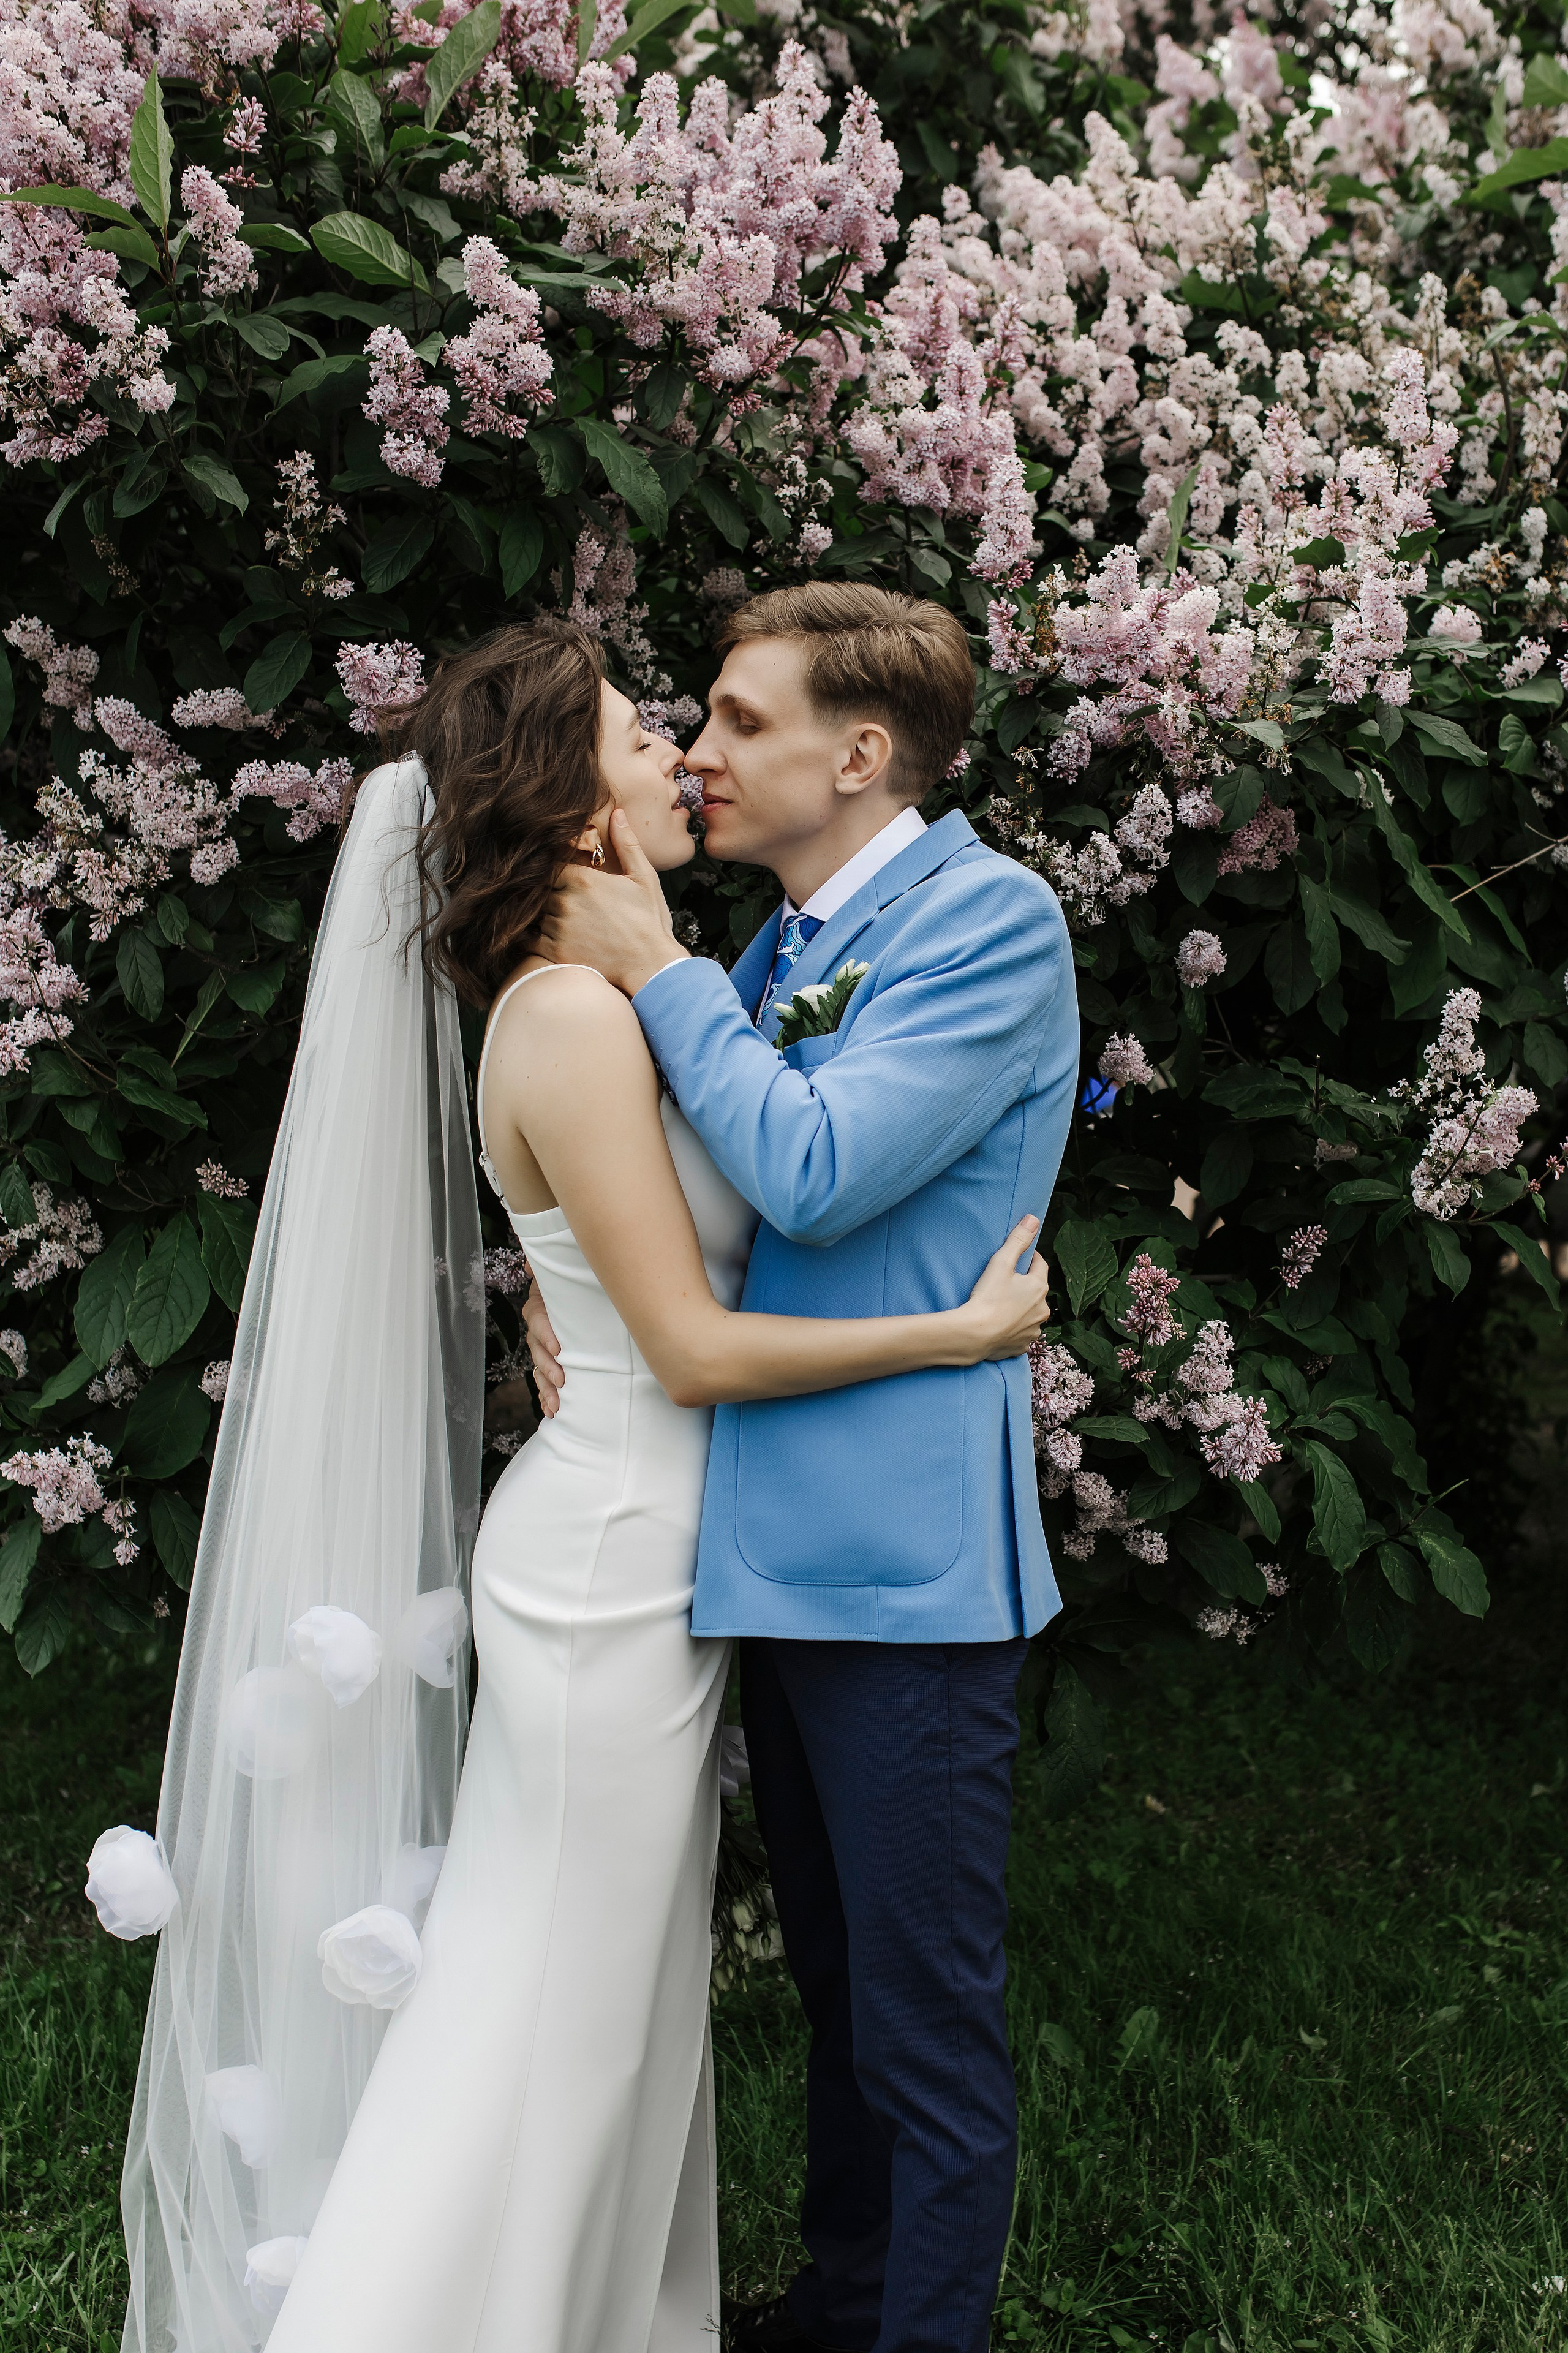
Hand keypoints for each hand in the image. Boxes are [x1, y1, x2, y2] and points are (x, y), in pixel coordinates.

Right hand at [521, 1278, 564, 1416]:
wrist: (574, 1296)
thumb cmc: (568, 1284)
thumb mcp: (560, 1273)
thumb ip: (545, 1269)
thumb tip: (530, 1266)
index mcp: (540, 1308)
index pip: (539, 1321)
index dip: (546, 1334)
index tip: (557, 1348)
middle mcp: (539, 1330)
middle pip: (538, 1351)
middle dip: (548, 1368)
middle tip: (561, 1381)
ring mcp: (543, 1348)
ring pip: (540, 1370)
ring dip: (546, 1389)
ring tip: (556, 1406)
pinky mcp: (551, 1361)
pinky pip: (545, 1381)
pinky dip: (546, 1396)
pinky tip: (551, 1411)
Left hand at [536, 807, 688, 997]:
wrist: (650, 965)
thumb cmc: (649, 920)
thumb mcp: (644, 877)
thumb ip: (627, 843)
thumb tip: (618, 812)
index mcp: (584, 879)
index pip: (552, 865)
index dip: (555, 870)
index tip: (561, 875)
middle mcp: (567, 901)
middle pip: (541, 888)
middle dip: (548, 891)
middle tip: (557, 897)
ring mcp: (559, 928)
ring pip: (535, 913)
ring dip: (541, 914)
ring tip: (556, 918)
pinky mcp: (556, 952)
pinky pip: (529, 939)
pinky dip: (530, 936)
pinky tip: (539, 935)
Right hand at [958, 1218, 1050, 1362]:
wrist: (975, 1335)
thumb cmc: (988, 1297)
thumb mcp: (1001, 1262)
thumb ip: (1018, 1240)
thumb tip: (1033, 1219)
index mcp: (1040, 1287)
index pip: (1041, 1265)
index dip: (1031, 1258)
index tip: (1021, 1256)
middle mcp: (1043, 1310)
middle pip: (1036, 1291)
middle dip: (1025, 1285)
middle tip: (1006, 1282)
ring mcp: (1034, 1330)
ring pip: (1030, 1313)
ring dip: (1021, 1308)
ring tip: (1002, 1305)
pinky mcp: (1023, 1346)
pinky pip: (1021, 1333)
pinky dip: (1014, 1328)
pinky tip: (1001, 1324)